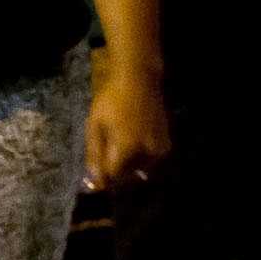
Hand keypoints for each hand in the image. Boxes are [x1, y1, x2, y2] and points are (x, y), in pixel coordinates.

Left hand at [83, 70, 170, 194]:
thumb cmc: (112, 98)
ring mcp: (159, 148)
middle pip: (127, 175)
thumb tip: (95, 180)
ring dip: (129, 165)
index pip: (113, 176)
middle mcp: (146, 152)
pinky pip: (150, 161)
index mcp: (127, 148)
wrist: (139, 78)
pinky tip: (133, 142)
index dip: (102, 175)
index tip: (97, 171)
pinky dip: (141, 158)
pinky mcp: (166, 144)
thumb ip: (94, 153)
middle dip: (116, 170)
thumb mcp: (95, 124)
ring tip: (119, 145)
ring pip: (140, 170)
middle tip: (108, 153)